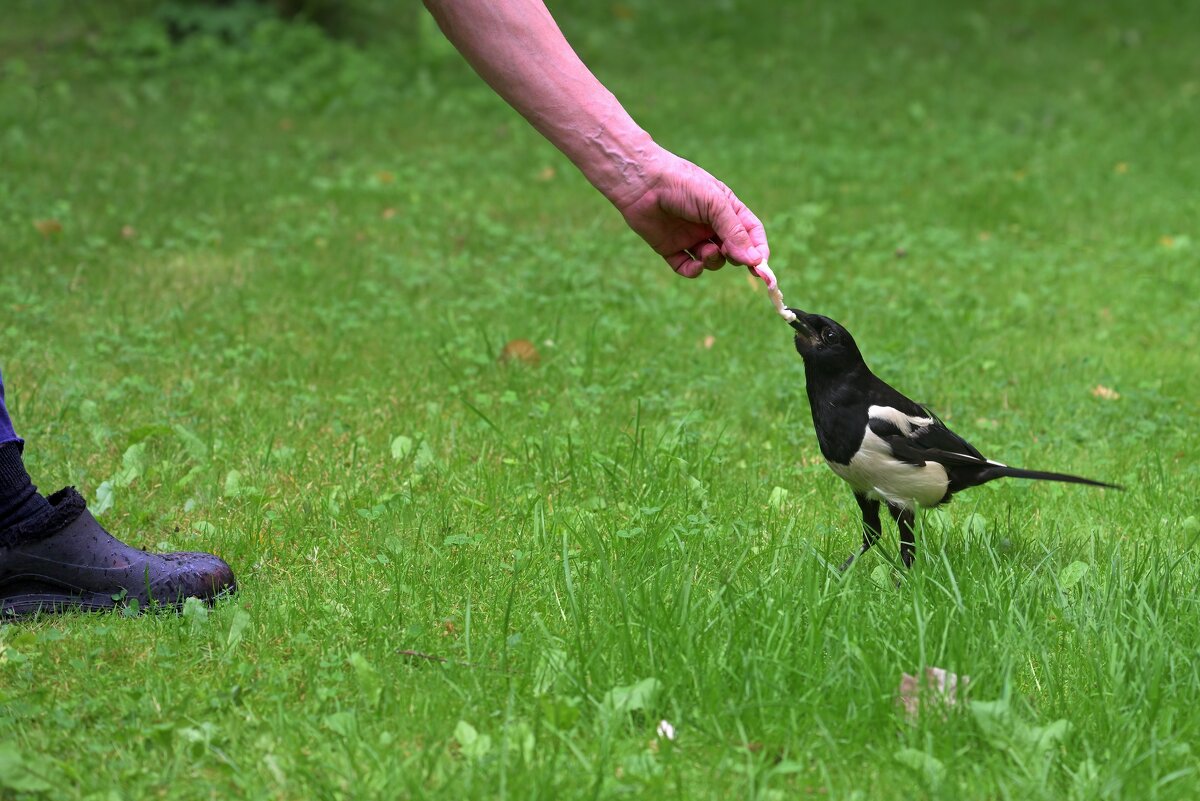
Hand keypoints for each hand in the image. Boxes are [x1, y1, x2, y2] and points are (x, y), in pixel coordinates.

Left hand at [614, 150, 768, 277]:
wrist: (642, 182)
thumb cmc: (682, 184)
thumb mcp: (714, 204)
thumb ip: (734, 232)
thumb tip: (753, 260)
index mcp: (725, 208)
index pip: (750, 231)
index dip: (758, 249)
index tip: (761, 265)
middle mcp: (710, 224)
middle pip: (734, 250)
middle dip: (737, 258)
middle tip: (733, 257)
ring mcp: (690, 236)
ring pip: (712, 261)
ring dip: (714, 261)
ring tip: (706, 251)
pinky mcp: (670, 248)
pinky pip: (686, 267)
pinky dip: (693, 271)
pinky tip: (695, 264)